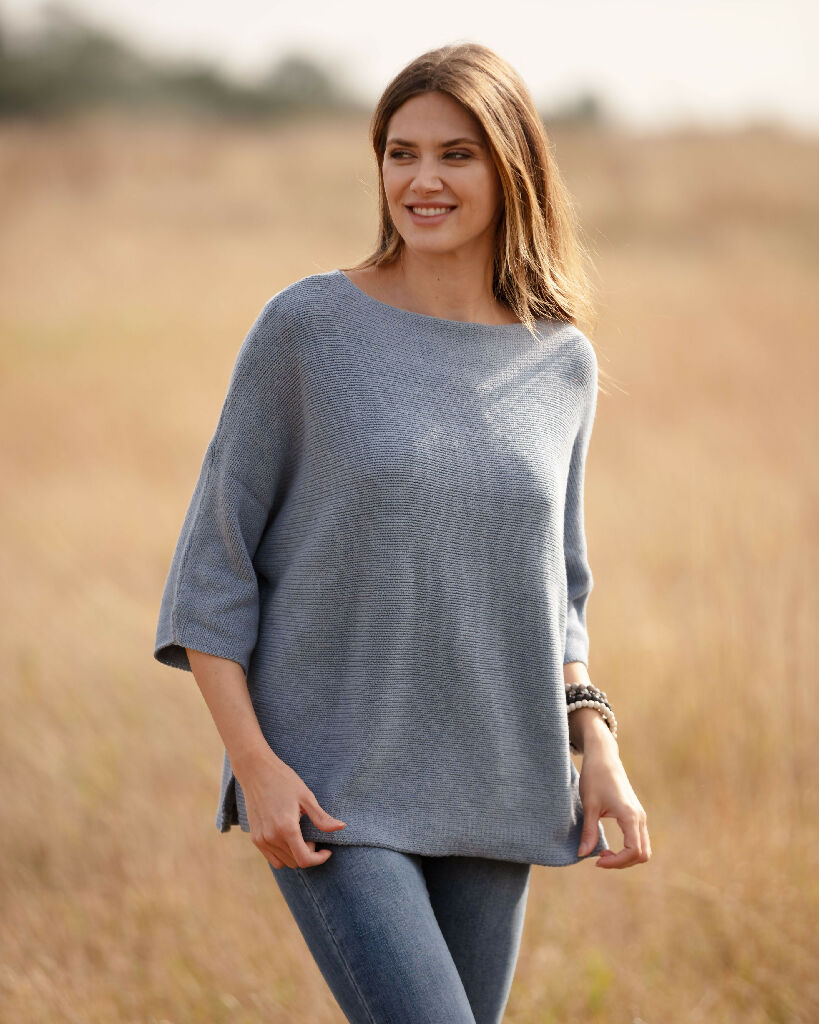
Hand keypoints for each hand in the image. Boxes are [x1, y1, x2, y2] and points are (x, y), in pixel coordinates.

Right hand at [232, 750, 346, 869]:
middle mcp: (271, 837)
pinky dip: (283, 854)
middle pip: (295, 862)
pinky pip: (271, 857)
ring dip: (295, 855)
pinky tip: (288, 837)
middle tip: (312, 836)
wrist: (256, 771)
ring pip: (283, 862)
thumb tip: (341, 827)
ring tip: (300, 836)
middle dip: (309, 854)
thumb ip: (321, 818)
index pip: (304, 859)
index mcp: (286, 828)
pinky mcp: (254, 838)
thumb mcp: (306, 797)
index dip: (319, 859)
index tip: (327, 850)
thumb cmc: (283, 780)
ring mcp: (261, 839)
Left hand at [577, 736, 650, 867]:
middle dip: (622, 863)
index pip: (633, 851)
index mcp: (630, 816)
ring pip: (643, 848)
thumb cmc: (595, 777)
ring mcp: (639, 815)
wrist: (603, 757)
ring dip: (625, 857)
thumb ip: (589, 832)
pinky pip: (638, 840)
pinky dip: (627, 849)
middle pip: (642, 854)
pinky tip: (608, 845)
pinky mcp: (635, 813)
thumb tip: (583, 855)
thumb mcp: (589, 805)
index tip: (597, 860)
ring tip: (603, 852)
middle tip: (599, 858)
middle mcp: (639, 817)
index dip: (616, 862)